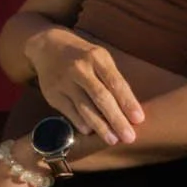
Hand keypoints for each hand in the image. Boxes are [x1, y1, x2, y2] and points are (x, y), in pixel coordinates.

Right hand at [24, 27, 142, 144]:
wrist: (48, 46)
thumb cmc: (83, 56)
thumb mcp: (100, 58)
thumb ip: (112, 79)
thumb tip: (128, 109)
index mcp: (97, 57)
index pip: (115, 83)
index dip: (128, 102)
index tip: (139, 119)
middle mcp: (79, 69)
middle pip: (101, 97)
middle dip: (116, 119)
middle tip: (129, 137)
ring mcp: (64, 81)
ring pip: (84, 107)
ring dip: (100, 126)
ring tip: (113, 140)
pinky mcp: (52, 93)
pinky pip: (69, 111)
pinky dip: (81, 122)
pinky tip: (90, 131)